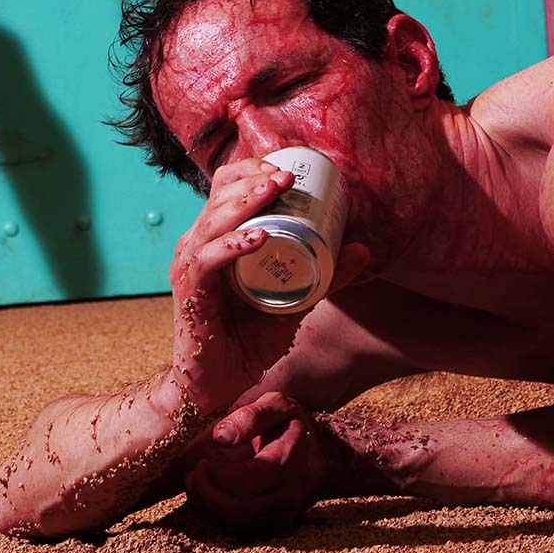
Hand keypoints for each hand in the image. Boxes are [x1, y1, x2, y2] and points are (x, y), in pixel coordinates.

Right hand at [168, 158, 368, 413]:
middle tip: (289, 176)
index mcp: (217, 240)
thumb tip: (362, 248)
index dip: (251, 170)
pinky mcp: (190, 294)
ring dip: (245, 202)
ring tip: (275, 190)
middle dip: (254, 179)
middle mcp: (198, 247)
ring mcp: (190, 269)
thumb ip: (325, 278)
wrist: (215, 386)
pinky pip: (207, 261)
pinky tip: (258, 237)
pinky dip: (232, 245)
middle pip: (219, 197)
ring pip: (212, 222)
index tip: (289, 166)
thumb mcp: (294, 301)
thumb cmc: (247, 340)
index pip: (226, 189)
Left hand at [186, 392, 333, 537]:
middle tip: (195, 472)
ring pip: (235, 525)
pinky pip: (238, 529)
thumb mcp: (278, 406)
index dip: (218, 473)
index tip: (208, 457)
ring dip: (207, 506)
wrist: (325, 457)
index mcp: (289, 461)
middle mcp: (287, 494)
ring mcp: (282, 514)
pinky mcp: (272, 524)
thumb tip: (220, 438)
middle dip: (206, 494)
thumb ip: (251, 416)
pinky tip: (208, 492)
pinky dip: (215, 514)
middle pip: (238, 512)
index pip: (247, 480)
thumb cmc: (295, 427)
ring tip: (196, 481)